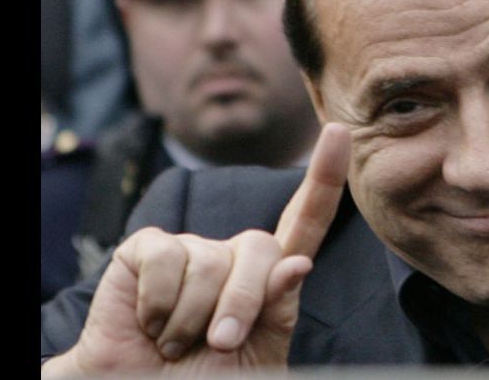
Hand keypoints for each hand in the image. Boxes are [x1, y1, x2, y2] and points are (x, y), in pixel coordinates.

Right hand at [42, 123, 351, 376]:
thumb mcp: (257, 356)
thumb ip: (278, 313)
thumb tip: (297, 263)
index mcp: (267, 278)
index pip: (304, 221)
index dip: (324, 178)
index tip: (340, 132)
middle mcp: (231, 255)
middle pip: (260, 248)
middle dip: (242, 303)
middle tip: (218, 346)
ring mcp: (189, 249)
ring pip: (209, 261)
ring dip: (192, 318)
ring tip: (175, 342)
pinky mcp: (147, 250)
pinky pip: (164, 258)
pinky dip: (159, 304)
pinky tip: (151, 323)